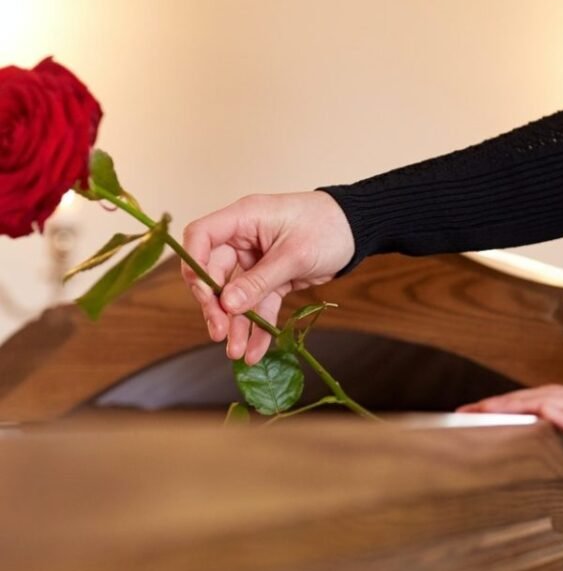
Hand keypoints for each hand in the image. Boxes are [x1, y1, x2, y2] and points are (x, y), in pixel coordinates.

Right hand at [181, 191, 354, 363]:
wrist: (359, 231)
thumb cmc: (328, 226)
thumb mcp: (295, 254)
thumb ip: (260, 280)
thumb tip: (228, 304)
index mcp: (244, 218)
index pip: (201, 236)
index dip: (194, 264)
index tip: (203, 294)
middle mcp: (243, 239)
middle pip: (214, 273)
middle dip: (215, 306)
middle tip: (219, 332)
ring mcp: (256, 261)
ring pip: (235, 296)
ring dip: (235, 324)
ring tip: (236, 352)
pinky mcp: (272, 279)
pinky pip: (259, 305)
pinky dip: (257, 327)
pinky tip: (254, 351)